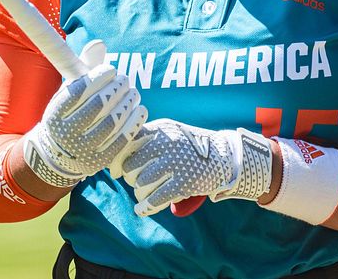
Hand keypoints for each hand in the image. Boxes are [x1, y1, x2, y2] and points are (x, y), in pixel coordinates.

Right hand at [22, 41, 147, 187]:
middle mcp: (66, 134)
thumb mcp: (68, 92)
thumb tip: (99, 44)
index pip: (79, 91)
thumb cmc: (69, 114)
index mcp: (54, 114)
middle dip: (116, 88)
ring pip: (113, 122)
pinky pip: (122, 139)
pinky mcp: (100, 162)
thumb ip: (83, 68)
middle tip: (124, 79)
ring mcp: (83, 151)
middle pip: (98, 105)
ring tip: (133, 92)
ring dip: (128, 102)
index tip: (110, 69)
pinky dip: (134, 121)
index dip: (98, 77)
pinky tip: (140, 109)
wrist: (60, 155)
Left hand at [121, 119, 272, 216]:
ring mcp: (175, 163)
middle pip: (131, 167)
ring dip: (139, 193)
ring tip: (144, 194)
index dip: (117, 160)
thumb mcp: (168, 133)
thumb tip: (114, 164)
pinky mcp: (184, 182)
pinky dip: (145, 207)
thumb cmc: (188, 146)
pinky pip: (155, 199)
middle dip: (131, 178)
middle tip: (137, 181)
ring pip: (141, 184)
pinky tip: (142, 209)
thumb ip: (143, 140)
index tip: (116, 171)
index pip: (127, 144)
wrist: (223, 155)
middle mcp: (165, 143)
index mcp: (160, 129)